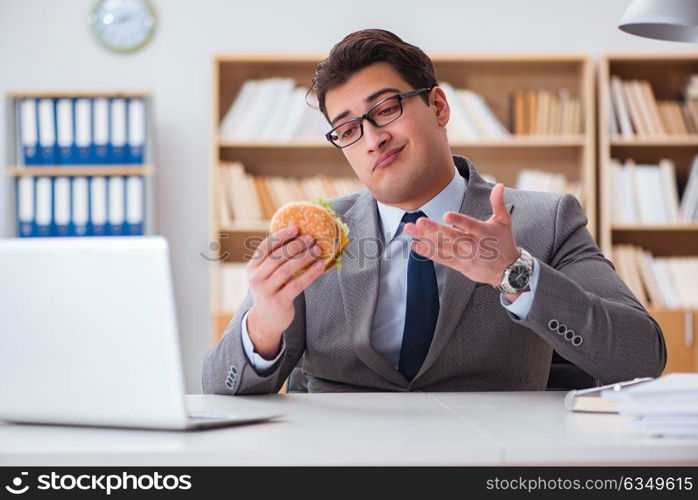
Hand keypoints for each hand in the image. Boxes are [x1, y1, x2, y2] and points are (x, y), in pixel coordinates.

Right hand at [245, 225, 324, 358]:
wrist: (266, 320)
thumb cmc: (271, 290)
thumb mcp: (265, 275)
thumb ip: (274, 259)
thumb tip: (297, 237)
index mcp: (252, 267)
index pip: (266, 247)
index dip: (281, 236)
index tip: (296, 228)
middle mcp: (256, 278)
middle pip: (278, 257)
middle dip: (296, 245)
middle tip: (311, 238)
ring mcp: (266, 290)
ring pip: (288, 269)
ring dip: (305, 257)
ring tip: (318, 250)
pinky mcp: (279, 301)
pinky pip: (297, 284)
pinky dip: (310, 274)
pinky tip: (320, 267)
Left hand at [403, 183, 519, 286]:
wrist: (509, 271)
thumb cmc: (504, 242)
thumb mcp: (504, 222)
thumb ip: (498, 203)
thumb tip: (499, 185)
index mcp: (484, 232)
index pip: (470, 225)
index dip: (459, 220)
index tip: (446, 214)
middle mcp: (473, 245)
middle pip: (452, 237)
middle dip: (435, 229)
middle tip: (420, 221)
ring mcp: (465, 256)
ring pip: (443, 247)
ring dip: (425, 239)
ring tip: (410, 230)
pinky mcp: (460, 265)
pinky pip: (442, 259)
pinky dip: (428, 253)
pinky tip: (415, 245)